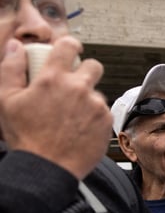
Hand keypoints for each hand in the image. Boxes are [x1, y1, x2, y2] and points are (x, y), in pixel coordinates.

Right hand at [0, 37, 110, 179]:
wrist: (47, 167)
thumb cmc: (25, 137)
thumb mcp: (5, 100)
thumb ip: (10, 69)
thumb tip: (16, 47)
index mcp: (53, 78)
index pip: (69, 46)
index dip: (70, 45)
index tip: (70, 50)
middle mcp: (78, 88)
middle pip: (94, 66)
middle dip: (86, 70)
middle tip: (75, 83)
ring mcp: (95, 105)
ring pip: (97, 92)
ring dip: (88, 98)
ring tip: (71, 115)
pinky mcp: (107, 122)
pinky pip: (104, 112)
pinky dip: (94, 117)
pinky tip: (80, 127)